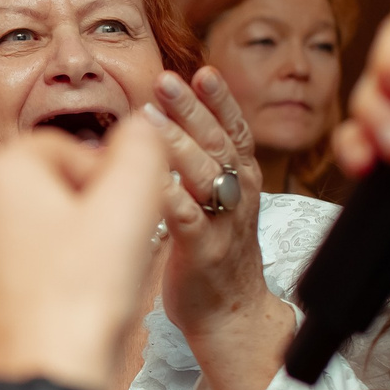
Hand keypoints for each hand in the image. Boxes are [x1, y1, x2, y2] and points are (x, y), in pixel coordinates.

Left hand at [0, 117, 166, 389]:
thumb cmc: (80, 304)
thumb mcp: (131, 212)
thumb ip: (141, 153)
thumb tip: (142, 125)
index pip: (61, 150)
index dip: (103, 178)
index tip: (125, 213)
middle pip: (32, 196)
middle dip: (74, 217)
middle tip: (108, 254)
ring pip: (10, 241)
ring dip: (47, 255)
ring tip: (82, 292)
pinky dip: (20, 295)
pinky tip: (49, 320)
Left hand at [147, 68, 294, 389]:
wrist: (231, 319)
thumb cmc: (211, 255)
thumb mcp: (212, 201)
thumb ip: (195, 165)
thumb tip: (158, 123)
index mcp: (241, 180)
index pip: (233, 129)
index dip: (218, 100)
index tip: (199, 70)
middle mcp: (238, 197)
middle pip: (217, 143)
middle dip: (192, 109)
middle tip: (165, 80)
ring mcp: (222, 225)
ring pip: (205, 176)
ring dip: (178, 143)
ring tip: (150, 117)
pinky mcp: (202, 254)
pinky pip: (187, 220)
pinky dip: (169, 197)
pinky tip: (149, 179)